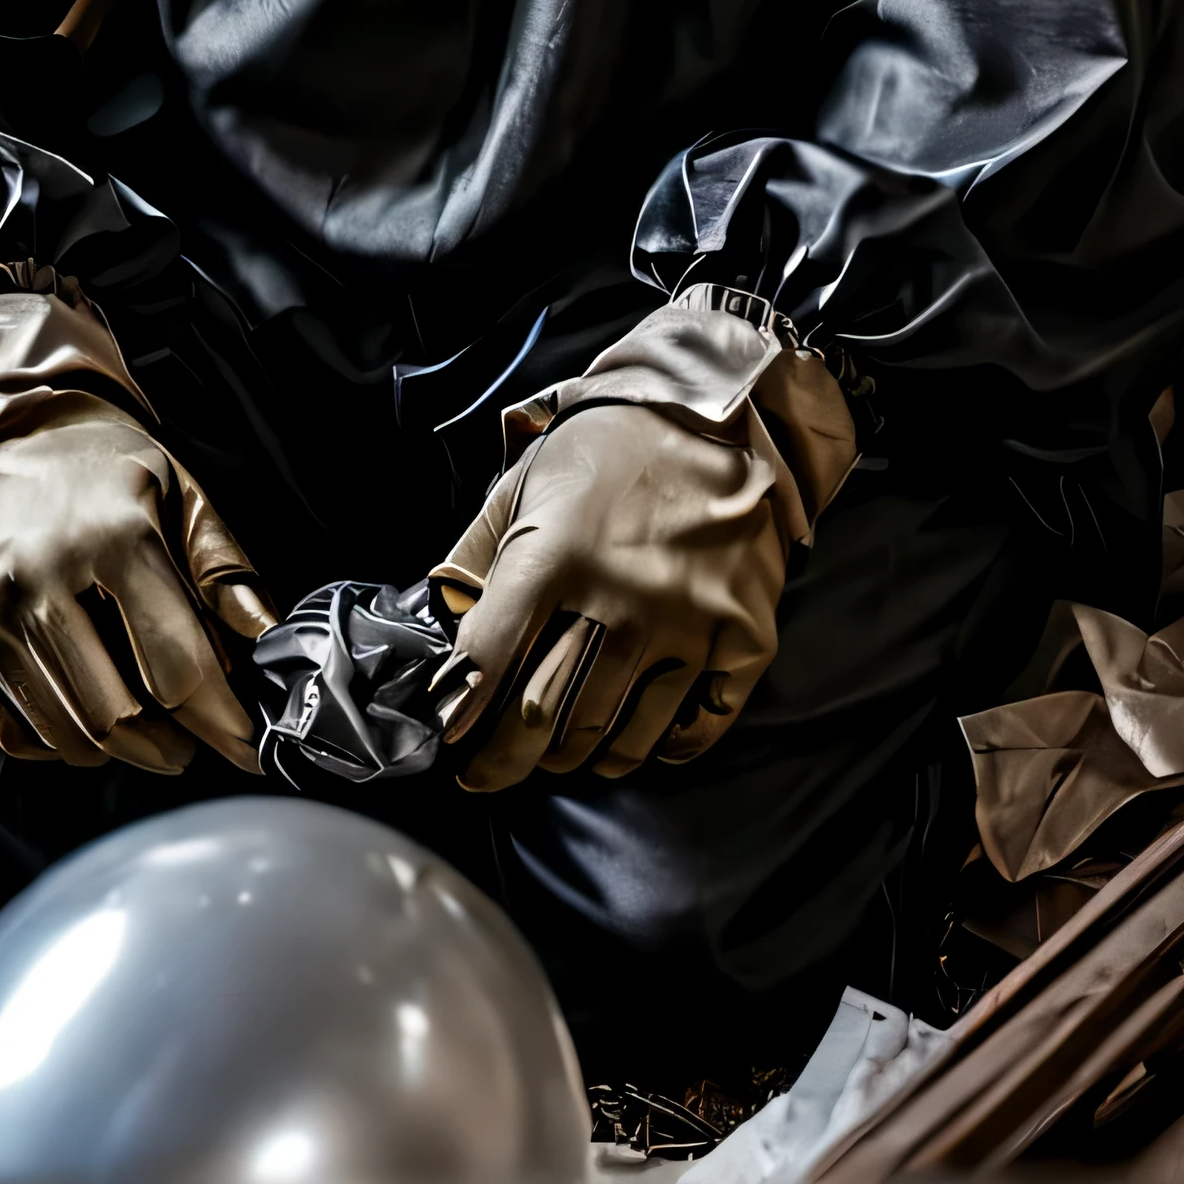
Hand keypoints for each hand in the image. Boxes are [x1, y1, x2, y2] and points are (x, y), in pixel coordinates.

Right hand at [0, 393, 278, 773]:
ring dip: (111, 751)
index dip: (219, 718)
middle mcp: (38, 575)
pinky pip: (6, 726)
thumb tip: (266, 638)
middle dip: (164, 748)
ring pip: (60, 731)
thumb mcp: (178, 490)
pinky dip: (50, 740)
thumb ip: (225, 568)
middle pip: (115, 715)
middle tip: (185, 745)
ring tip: (137, 732)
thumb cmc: (101, 466)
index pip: (177, 666)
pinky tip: (78, 717)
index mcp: (113, 536)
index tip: (241, 741)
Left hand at [427, 399, 794, 789]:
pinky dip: (663, 748)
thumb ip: (478, 550)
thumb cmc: (611, 447)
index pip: (489, 661)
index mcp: (556, 555)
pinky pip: (696, 725)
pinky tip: (641, 743)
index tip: (450, 735)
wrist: (722, 411)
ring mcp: (687, 624)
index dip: (460, 710)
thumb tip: (441, 614)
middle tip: (489, 773)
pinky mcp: (743, 636)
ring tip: (562, 755)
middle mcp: (620, 598)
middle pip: (547, 716)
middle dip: (506, 757)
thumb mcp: (526, 481)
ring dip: (581, 757)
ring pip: (618, 735)